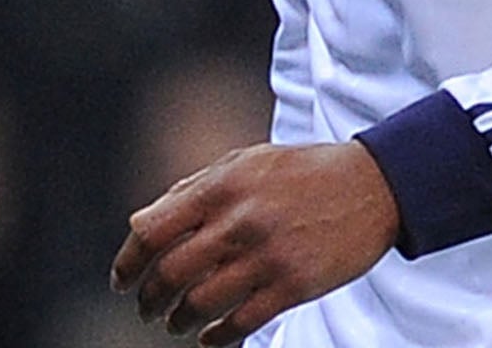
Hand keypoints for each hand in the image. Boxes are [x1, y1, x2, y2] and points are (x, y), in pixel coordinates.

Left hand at [110, 140, 398, 344]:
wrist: (370, 186)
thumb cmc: (300, 171)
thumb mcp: (243, 162)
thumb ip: (192, 189)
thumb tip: (141, 221)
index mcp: (221, 186)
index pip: (153, 230)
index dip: (128, 261)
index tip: (121, 279)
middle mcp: (238, 221)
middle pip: (171, 272)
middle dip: (149, 298)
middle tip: (145, 308)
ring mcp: (267, 256)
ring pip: (201, 302)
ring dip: (178, 320)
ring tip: (173, 323)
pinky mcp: (293, 286)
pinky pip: (241, 322)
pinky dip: (216, 336)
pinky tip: (207, 337)